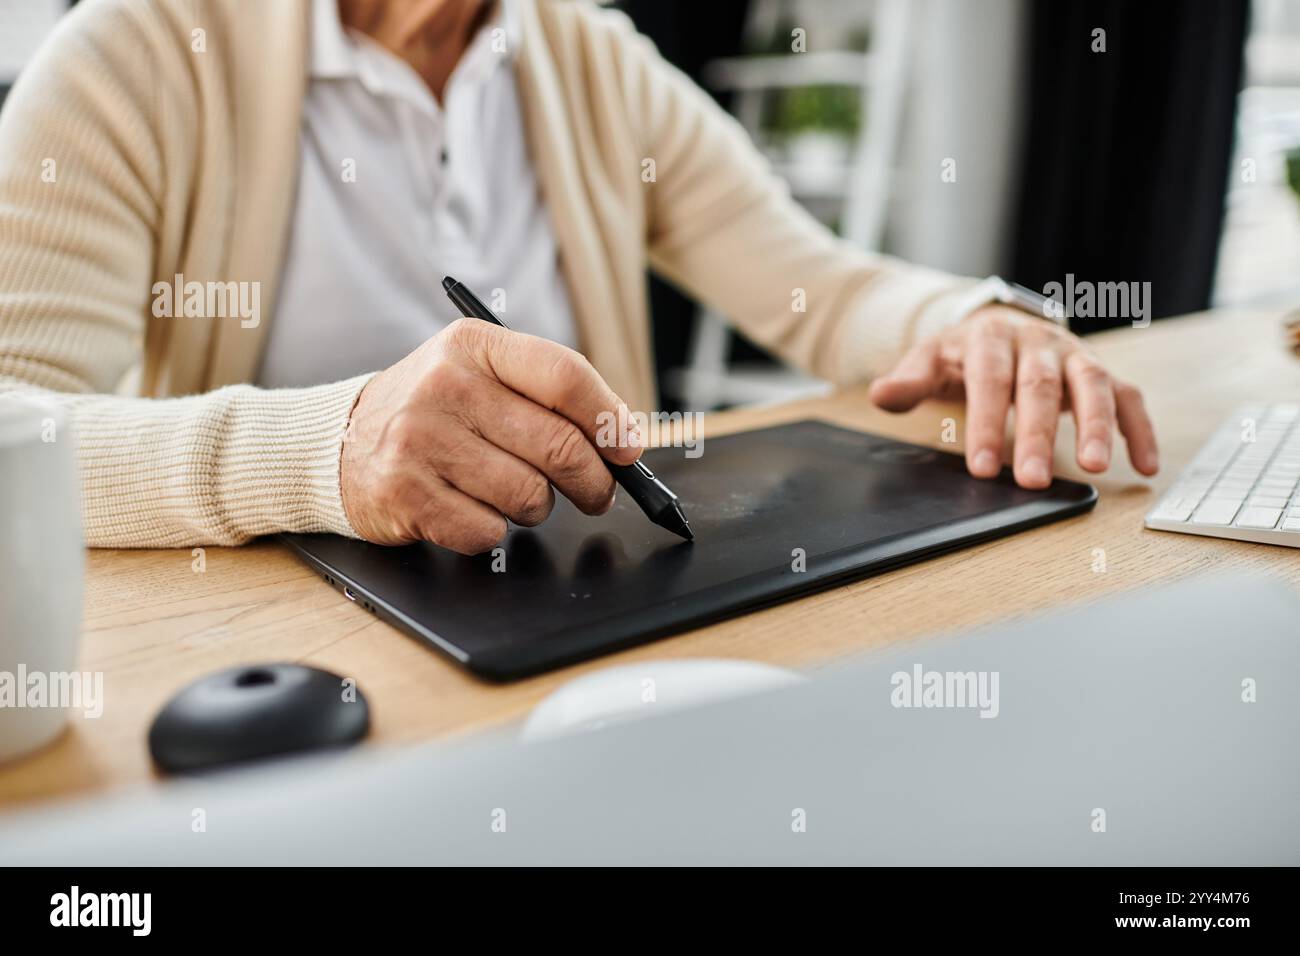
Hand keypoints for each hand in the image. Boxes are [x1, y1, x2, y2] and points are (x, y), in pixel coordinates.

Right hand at [340, 319, 641, 551]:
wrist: (340, 440)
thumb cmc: (434, 412)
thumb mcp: (480, 376)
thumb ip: (547, 396)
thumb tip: (624, 441)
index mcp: (474, 345)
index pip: (565, 376)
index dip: (610, 419)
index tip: (629, 450)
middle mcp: (445, 385)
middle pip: (559, 445)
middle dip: (592, 481)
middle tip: (596, 493)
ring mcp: (420, 439)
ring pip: (530, 495)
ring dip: (536, 507)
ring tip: (512, 493)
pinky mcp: (404, 492)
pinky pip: (488, 531)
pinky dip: (492, 531)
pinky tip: (470, 508)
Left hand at [868, 306, 1158, 487]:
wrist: (997, 326)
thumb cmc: (962, 354)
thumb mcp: (929, 361)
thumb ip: (909, 381)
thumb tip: (881, 394)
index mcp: (992, 337)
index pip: (989, 382)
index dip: (986, 424)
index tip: (980, 467)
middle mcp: (1038, 341)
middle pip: (1041, 387)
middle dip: (1037, 435)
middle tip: (1033, 480)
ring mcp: (1074, 354)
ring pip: (1092, 385)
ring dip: (1097, 427)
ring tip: (1095, 467)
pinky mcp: (1100, 372)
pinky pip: (1127, 397)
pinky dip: (1139, 429)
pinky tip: (1143, 465)